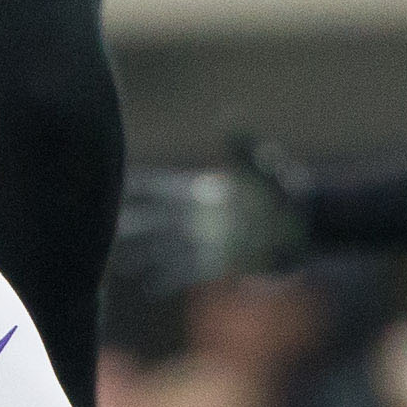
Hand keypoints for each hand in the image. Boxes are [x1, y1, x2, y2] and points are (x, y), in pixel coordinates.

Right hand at [110, 140, 312, 292]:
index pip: (163, 190)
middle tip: (101, 226)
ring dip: (143, 255)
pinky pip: (187, 272)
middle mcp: (200, 218)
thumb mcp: (264, 168)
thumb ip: (244, 148)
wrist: (306, 224)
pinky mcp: (221, 263)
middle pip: (157, 221)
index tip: (113, 185)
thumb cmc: (284, 190)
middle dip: (131, 223)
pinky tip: (150, 288)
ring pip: (166, 249)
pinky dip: (167, 279)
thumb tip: (230, 118)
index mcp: (205, 193)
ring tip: (118, 262)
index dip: (139, 188)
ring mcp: (208, 241)